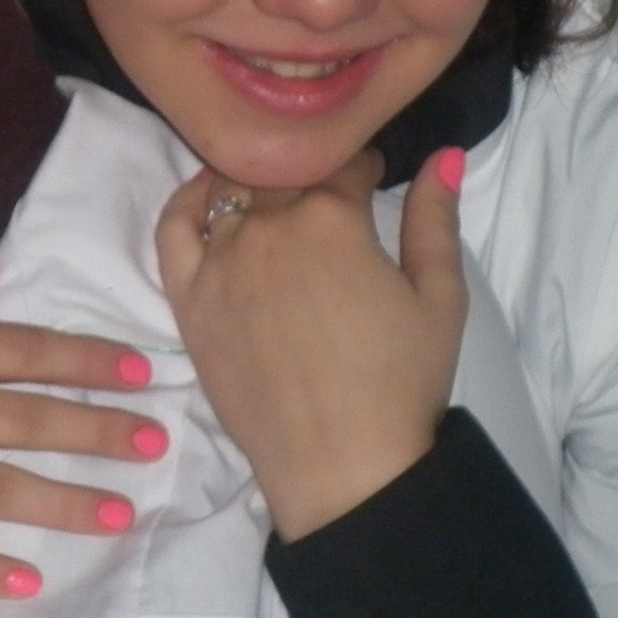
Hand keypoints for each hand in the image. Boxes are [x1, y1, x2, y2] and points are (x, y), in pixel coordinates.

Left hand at [155, 147, 467, 540]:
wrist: (342, 464)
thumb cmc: (401, 383)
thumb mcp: (440, 296)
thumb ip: (435, 219)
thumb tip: (443, 153)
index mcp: (332, 218)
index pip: (342, 163)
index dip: (363, 166)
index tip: (372, 177)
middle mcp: (269, 227)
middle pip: (285, 174)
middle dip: (313, 176)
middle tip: (331, 199)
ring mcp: (221, 262)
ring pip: (234, 194)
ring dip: (259, 187)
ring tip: (279, 203)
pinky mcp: (189, 299)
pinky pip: (174, 230)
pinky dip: (187, 202)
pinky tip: (208, 196)